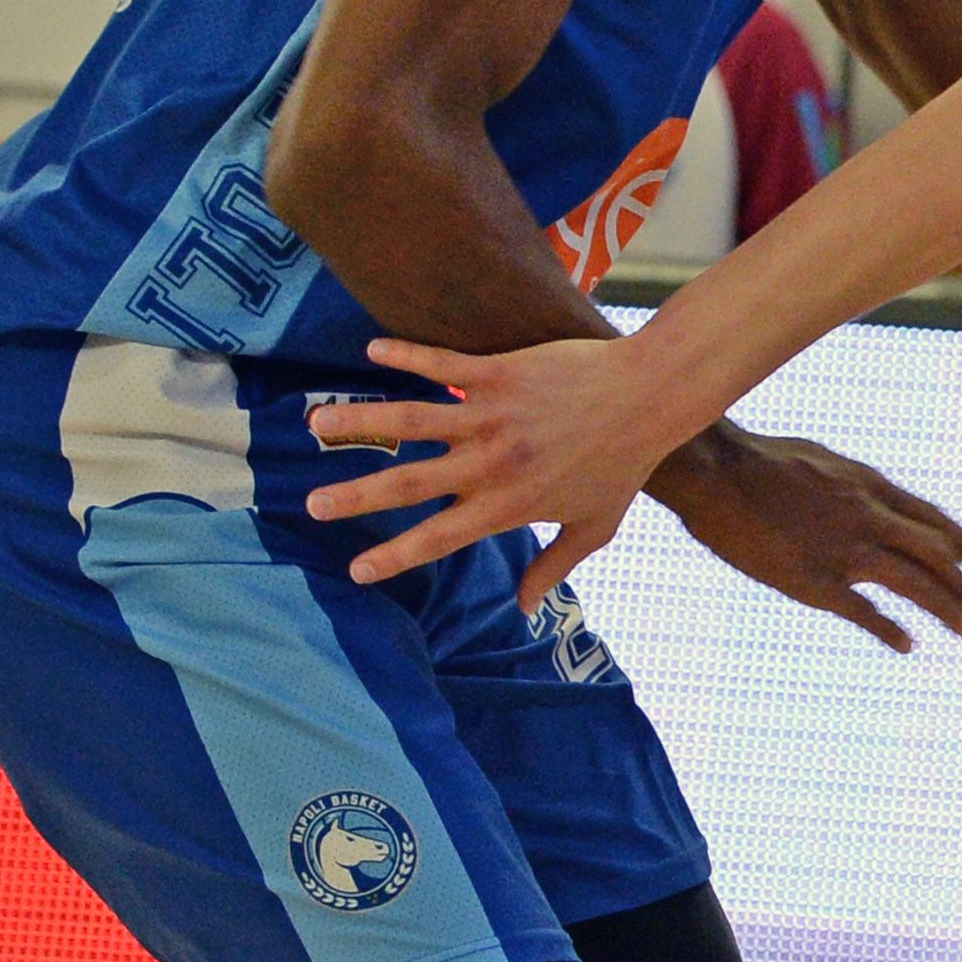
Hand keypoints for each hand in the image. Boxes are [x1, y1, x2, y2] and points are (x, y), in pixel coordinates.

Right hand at [302, 333, 683, 593]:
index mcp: (509, 506)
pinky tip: (373, 351)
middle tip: (313, 505)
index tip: (356, 571)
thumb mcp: (595, 527)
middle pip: (410, 484)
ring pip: (412, 421)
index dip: (396, 557)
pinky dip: (406, 356)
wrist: (648, 397)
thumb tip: (525, 610)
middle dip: (357, 497)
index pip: (440, 537)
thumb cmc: (623, 465)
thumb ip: (553, 566)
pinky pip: (443, 365)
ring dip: (360, 421)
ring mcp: (491, 416)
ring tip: (315, 424)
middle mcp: (491, 465)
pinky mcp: (499, 373)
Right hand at [651, 426, 961, 651]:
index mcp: (869, 486)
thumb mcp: (822, 460)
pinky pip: (865, 613)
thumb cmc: (758, 462)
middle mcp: (868, 516)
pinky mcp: (814, 581)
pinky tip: (907, 646)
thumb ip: (852, 485)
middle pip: (936, 554)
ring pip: (914, 583)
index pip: (934, 519)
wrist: (716, 472)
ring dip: (946, 609)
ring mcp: (844, 550)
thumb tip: (868, 498)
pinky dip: (891, 631)